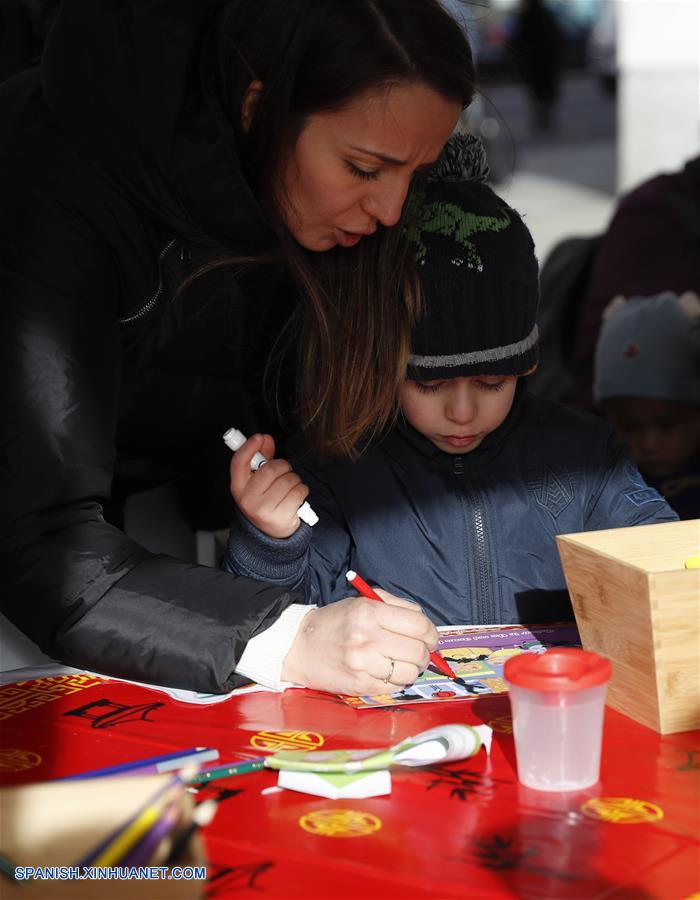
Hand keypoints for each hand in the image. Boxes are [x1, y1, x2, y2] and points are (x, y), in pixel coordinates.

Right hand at [229, 433, 310, 538]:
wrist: (270, 532)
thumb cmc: (265, 501)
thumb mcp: (258, 481)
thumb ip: (262, 458)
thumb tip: (266, 440)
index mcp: (239, 487)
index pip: (239, 462)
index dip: (249, 447)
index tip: (259, 437)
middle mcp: (248, 498)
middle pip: (271, 469)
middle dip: (283, 467)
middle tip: (283, 474)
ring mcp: (263, 509)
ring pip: (289, 479)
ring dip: (294, 480)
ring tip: (288, 488)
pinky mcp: (281, 516)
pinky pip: (299, 491)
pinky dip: (302, 490)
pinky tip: (295, 497)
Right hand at [281, 592, 437, 695]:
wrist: (300, 646)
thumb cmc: (335, 622)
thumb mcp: (362, 602)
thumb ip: (396, 606)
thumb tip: (425, 625)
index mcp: (370, 612)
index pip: (419, 625)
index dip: (432, 633)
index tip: (430, 637)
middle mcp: (367, 638)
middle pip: (418, 651)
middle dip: (426, 653)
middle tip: (420, 652)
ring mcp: (364, 665)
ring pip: (410, 673)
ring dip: (413, 669)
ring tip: (403, 662)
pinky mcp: (360, 685)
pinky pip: (395, 686)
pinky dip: (397, 680)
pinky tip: (388, 671)